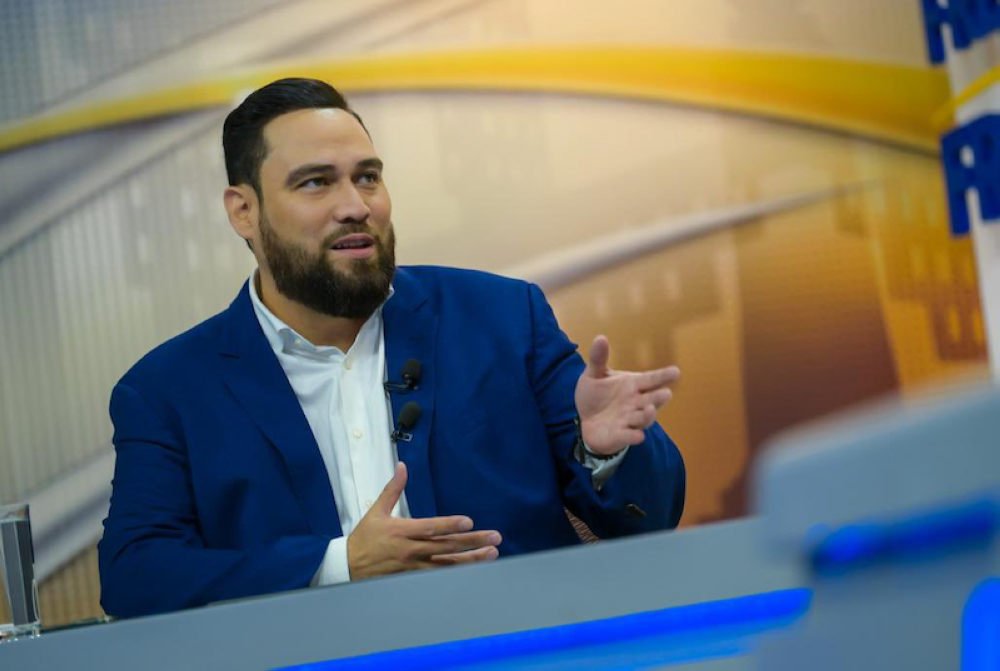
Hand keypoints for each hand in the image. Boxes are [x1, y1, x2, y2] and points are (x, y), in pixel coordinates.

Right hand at [347, 463, 501, 579]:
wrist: (348, 567)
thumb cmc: (364, 537)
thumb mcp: (376, 510)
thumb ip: (393, 489)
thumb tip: (402, 466)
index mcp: (402, 530)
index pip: (431, 528)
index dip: (450, 525)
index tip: (469, 522)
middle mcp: (410, 549)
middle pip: (446, 546)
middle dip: (473, 542)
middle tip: (495, 537)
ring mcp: (414, 566)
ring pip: (447, 564)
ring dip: (471, 559)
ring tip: (491, 554)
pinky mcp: (413, 578)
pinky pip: (439, 576)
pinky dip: (457, 573)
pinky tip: (473, 569)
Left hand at [574, 335, 679, 454]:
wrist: (586, 419)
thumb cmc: (596, 395)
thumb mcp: (594, 375)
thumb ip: (598, 359)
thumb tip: (600, 337)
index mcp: (633, 385)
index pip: (651, 379)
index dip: (663, 376)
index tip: (676, 372)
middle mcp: (636, 402)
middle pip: (652, 399)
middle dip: (659, 397)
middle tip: (666, 393)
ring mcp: (629, 420)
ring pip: (644, 418)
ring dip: (648, 415)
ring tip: (649, 410)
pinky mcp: (620, 435)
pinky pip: (628, 436)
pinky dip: (633, 436)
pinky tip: (637, 436)